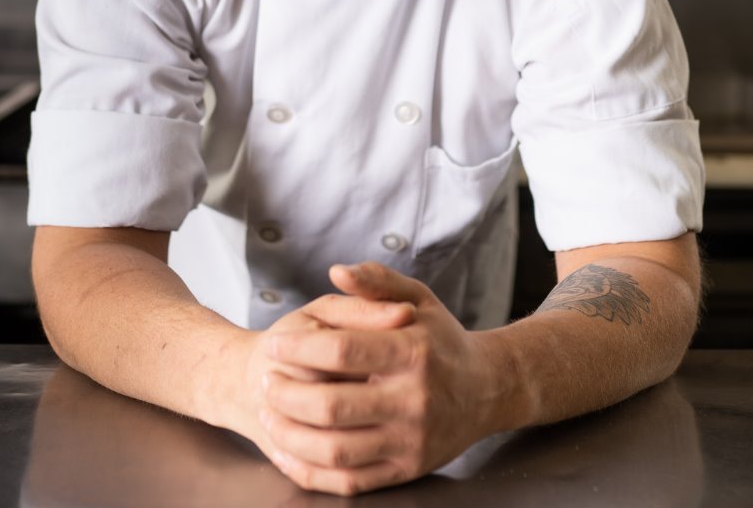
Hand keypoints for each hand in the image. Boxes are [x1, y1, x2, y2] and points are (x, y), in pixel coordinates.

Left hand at [255, 261, 503, 495]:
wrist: (486, 390)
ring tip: (269, 414)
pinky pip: (349, 481)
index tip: (273, 345)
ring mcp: (410, 441)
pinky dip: (311, 470)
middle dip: (287, 395)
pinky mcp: (406, 471)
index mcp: (413, 352)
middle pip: (333, 406)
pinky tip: (289, 449)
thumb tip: (336, 270)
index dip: (299, 349)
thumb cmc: (442, 339)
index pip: (343, 352)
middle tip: (265, 381)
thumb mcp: (418, 298)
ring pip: (335, 450)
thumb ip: (376, 282)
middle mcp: (413, 401)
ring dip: (291, 435)